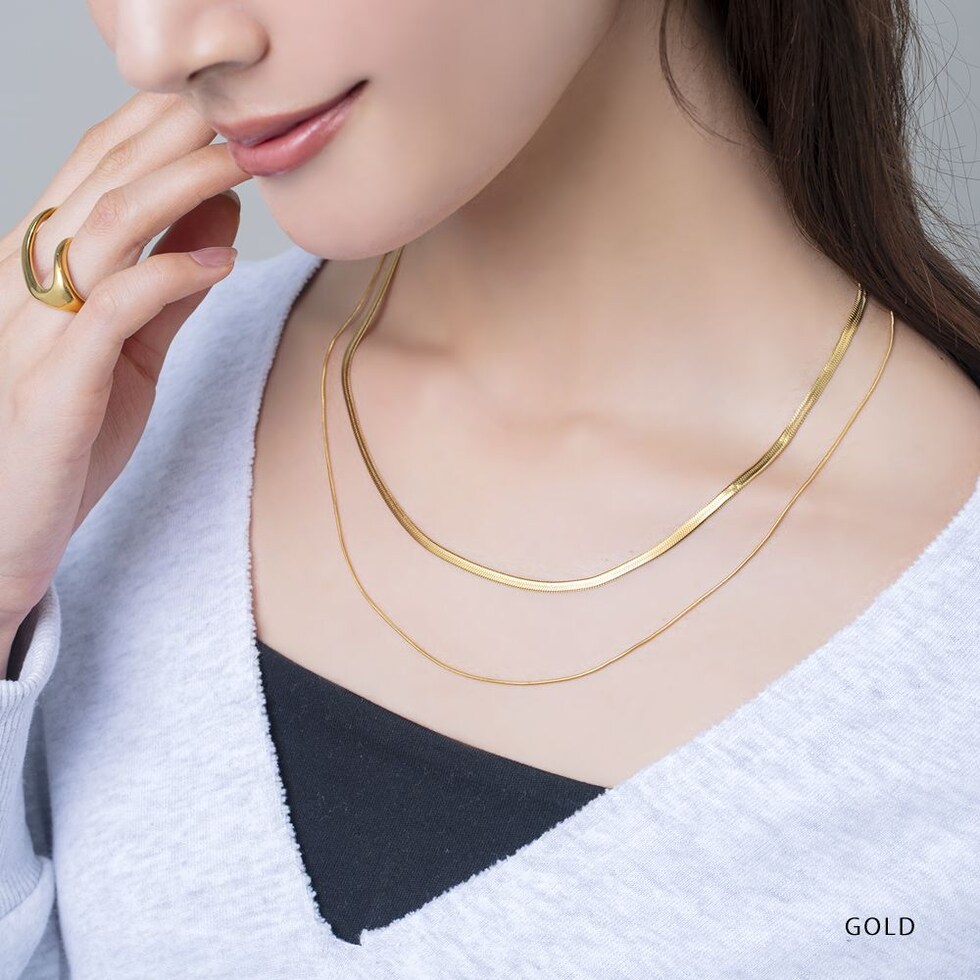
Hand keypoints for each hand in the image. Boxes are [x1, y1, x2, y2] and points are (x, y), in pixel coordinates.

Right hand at [0, 92, 251, 650]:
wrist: (11, 525)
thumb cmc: (70, 433)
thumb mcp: (133, 349)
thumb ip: (171, 286)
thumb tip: (219, 219)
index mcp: (43, 270)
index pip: (92, 174)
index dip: (151, 130)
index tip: (215, 106)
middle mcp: (30, 284)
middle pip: (99, 183)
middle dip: (168, 138)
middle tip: (234, 112)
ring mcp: (38, 329)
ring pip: (102, 227)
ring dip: (175, 187)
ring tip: (237, 167)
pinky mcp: (57, 381)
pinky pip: (114, 307)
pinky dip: (171, 275)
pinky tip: (220, 261)